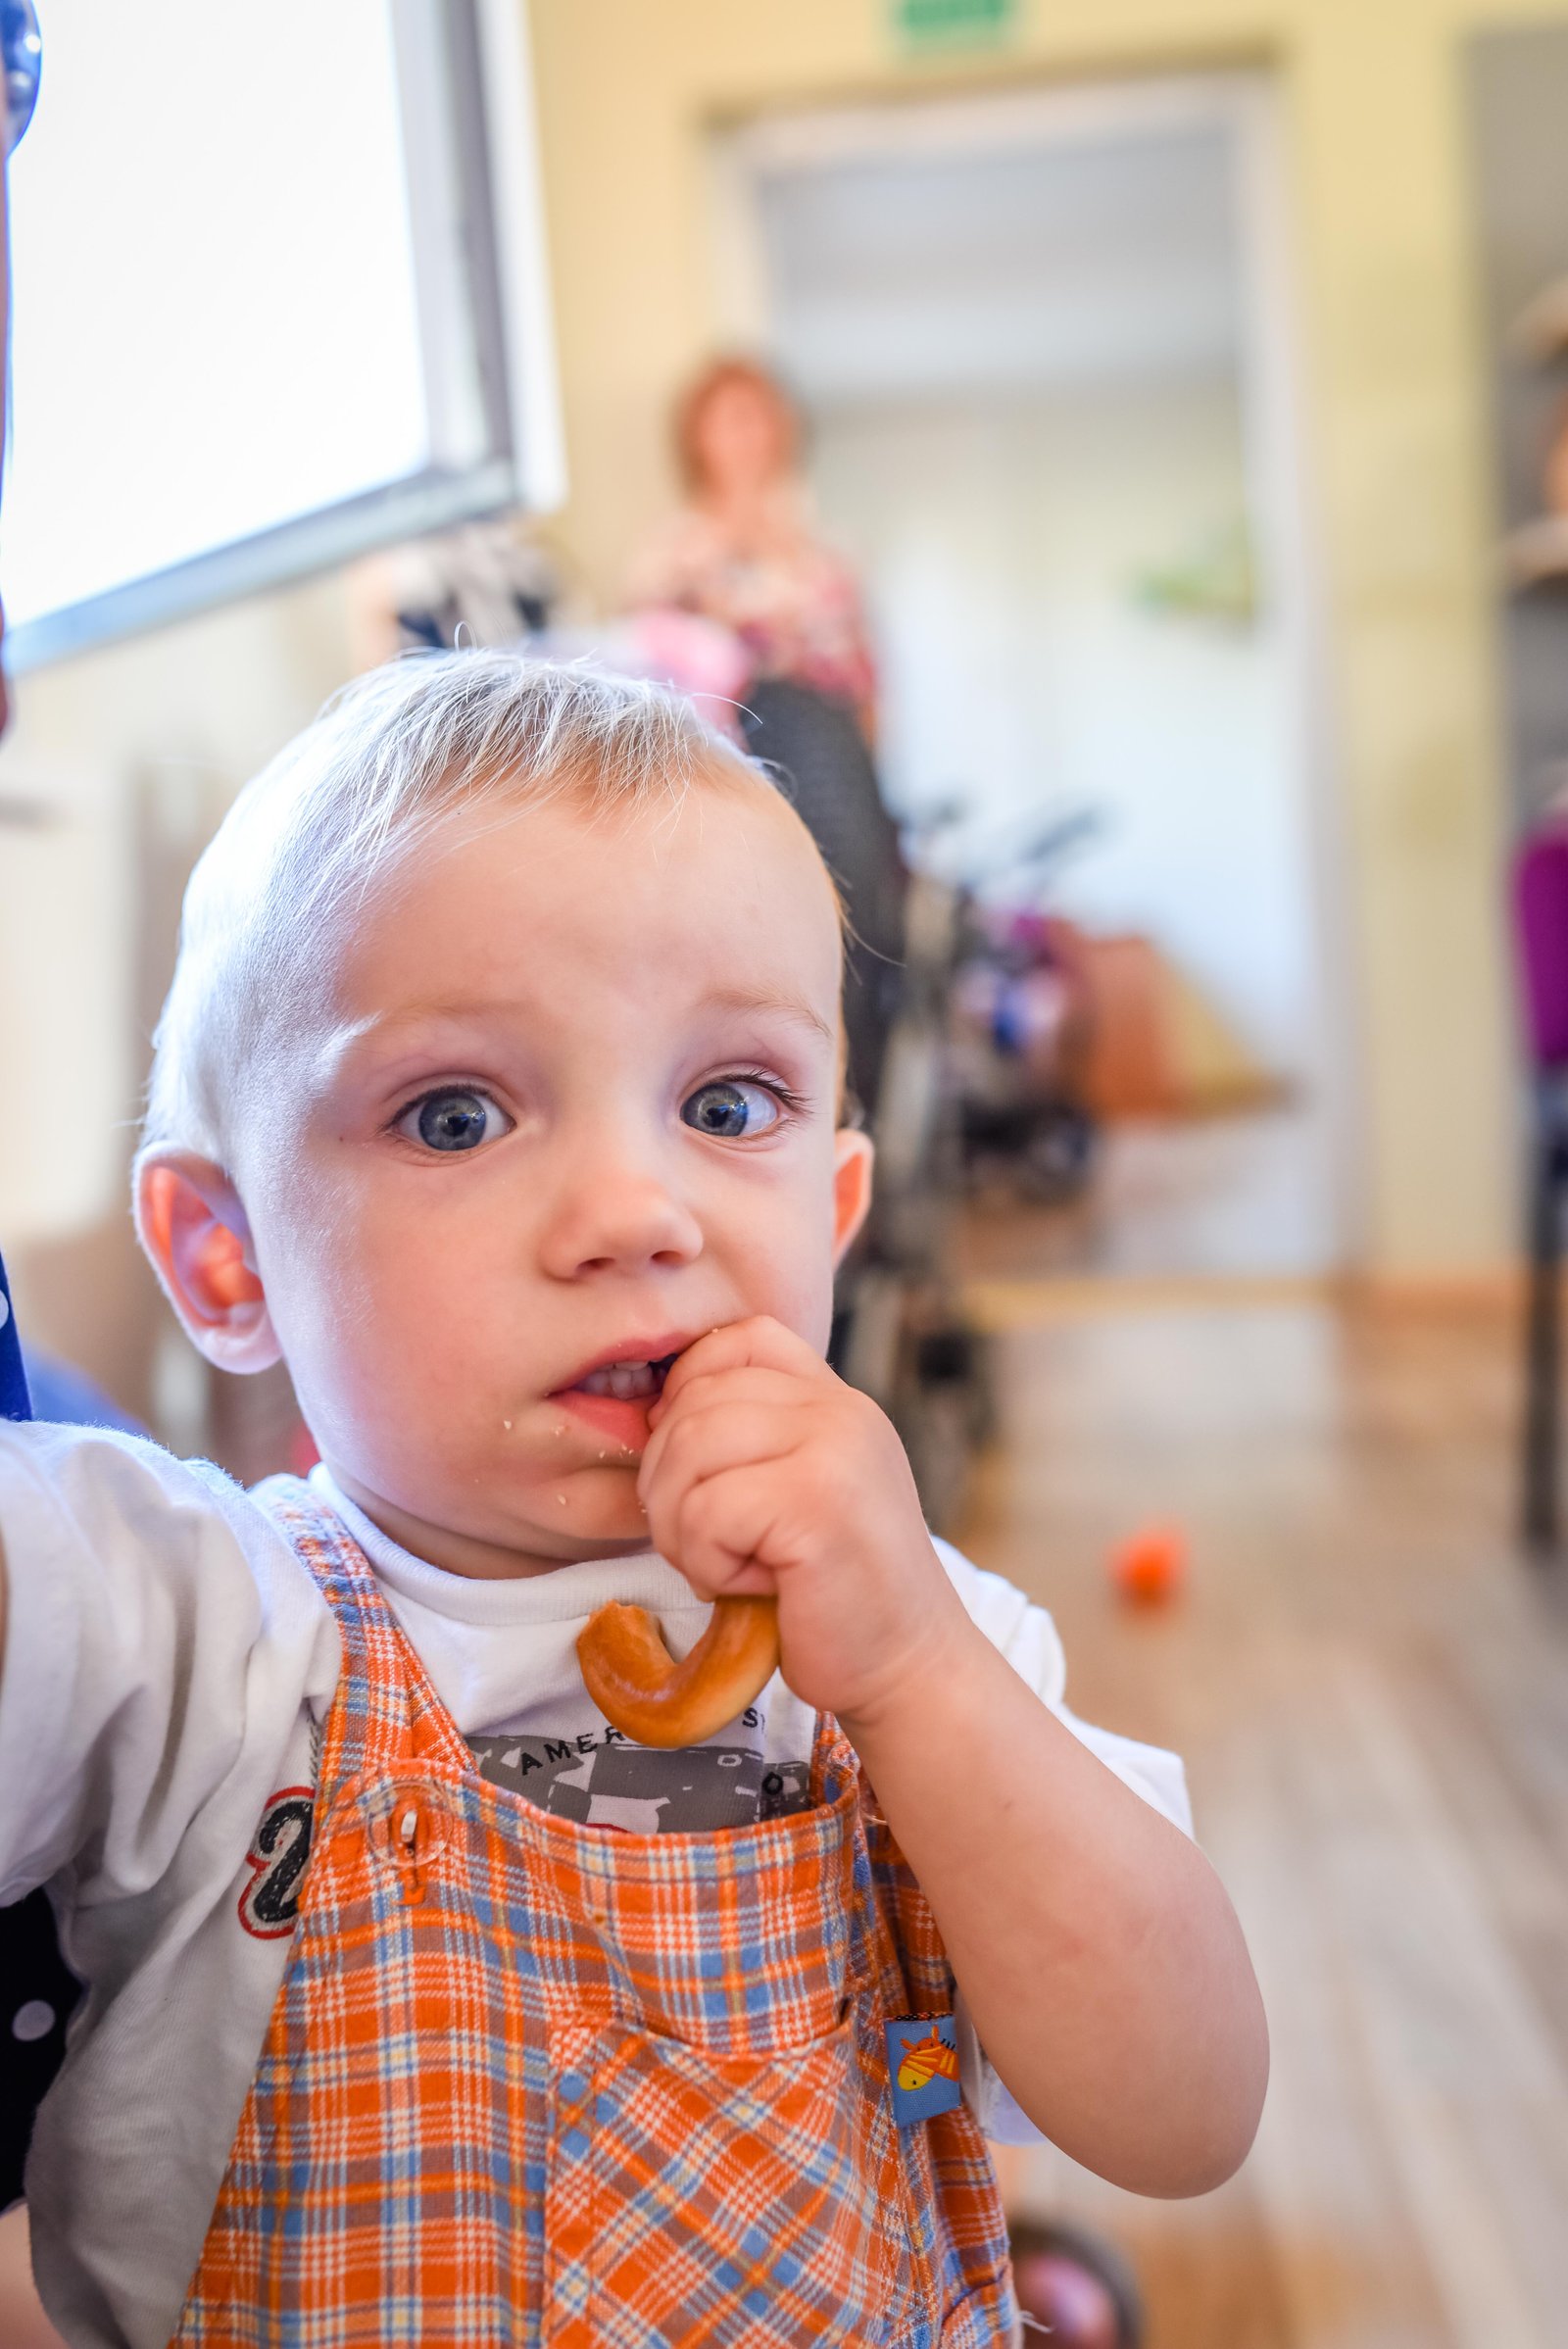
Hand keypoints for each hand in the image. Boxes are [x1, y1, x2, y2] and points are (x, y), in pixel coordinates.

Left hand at [638, 1317, 973, 1728]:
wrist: (906, 1670)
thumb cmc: (832, 1593)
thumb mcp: (799, 1490)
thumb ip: (753, 1439)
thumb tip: (654, 1414)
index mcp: (837, 1400)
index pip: (739, 1341)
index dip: (689, 1393)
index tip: (696, 1470)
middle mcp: (842, 1410)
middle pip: (695, 1401)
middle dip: (670, 1482)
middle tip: (708, 1545)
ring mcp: (835, 1449)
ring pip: (689, 1449)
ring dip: (685, 1526)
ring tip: (730, 1566)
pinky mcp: (817, 1503)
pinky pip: (706, 1511)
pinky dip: (709, 1563)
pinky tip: (757, 1586)